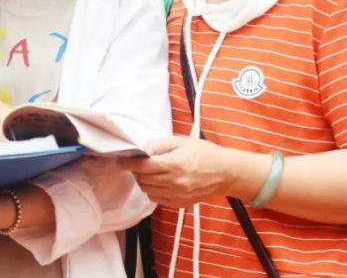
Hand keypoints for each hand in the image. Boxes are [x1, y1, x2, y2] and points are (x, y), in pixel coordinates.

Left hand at [118, 136, 241, 208]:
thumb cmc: (204, 152)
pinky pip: (157, 199)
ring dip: (143, 181)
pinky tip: (158, 182)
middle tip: (137, 164)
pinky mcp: (180, 203)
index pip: (143, 167)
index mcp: (174, 164)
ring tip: (148, 172)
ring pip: (147, 190)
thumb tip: (142, 151)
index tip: (120, 161)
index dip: (128, 164)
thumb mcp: (181, 141)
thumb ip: (159, 145)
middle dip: (136, 171)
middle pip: (143, 179)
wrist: (226, 172)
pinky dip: (152, 190)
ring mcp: (177, 195)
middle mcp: (174, 182)